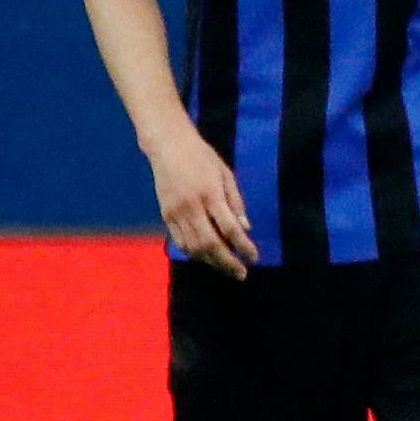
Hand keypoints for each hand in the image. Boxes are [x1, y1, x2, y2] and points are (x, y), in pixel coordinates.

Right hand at [147, 124, 256, 277]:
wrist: (168, 146)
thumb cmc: (202, 157)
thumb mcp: (226, 174)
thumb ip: (236, 202)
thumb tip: (245, 228)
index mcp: (210, 194)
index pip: (229, 228)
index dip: (243, 246)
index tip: (254, 257)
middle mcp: (191, 207)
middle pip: (210, 244)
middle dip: (227, 262)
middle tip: (241, 273)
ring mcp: (175, 213)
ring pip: (193, 247)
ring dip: (211, 261)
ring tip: (226, 268)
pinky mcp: (165, 216)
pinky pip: (180, 241)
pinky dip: (194, 253)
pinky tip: (206, 258)